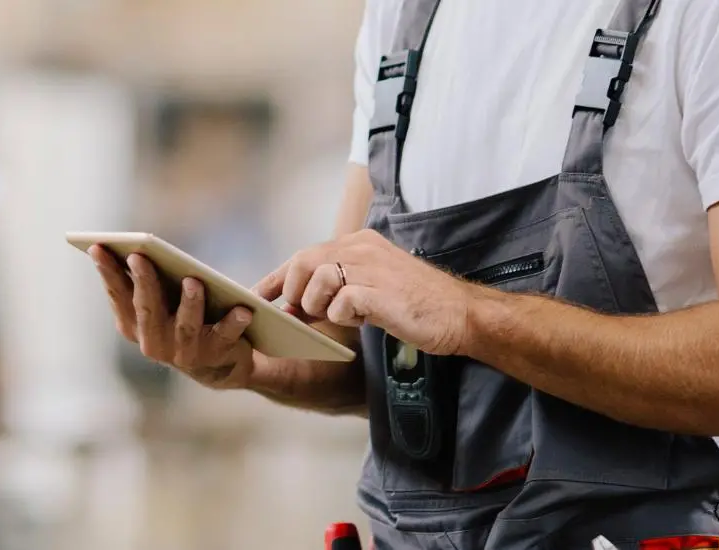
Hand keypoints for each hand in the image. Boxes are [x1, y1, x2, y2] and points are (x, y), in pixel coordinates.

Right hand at [90, 245, 255, 389]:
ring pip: (185, 325)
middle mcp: (154, 343)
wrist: (220, 364)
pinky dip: (234, 322)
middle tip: (139, 257)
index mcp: (134, 326)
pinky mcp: (216, 355)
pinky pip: (225, 335)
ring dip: (189, 302)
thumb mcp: (163, 300)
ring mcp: (184, 352)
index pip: (118, 296)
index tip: (98, 247)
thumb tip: (137, 248)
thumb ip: (149, 279)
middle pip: (147, 309)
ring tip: (194, 281)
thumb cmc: (185, 319)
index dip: (107, 272)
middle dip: (143, 282)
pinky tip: (244, 309)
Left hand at [254, 229, 470, 354]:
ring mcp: (372, 267)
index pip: (304, 255)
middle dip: (293, 292)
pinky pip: (340, 302)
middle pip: (303, 261)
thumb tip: (294, 307)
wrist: (459, 314)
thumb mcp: (370, 288)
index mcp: (359, 243)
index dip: (276, 278)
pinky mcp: (380, 291)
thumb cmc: (414, 305)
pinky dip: (341, 316)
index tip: (258, 297)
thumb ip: (336, 289)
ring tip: (338, 317)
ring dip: (317, 306)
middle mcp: (362, 248)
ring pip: (317, 279)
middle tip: (300, 315)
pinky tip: (361, 320)